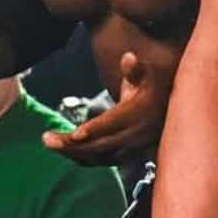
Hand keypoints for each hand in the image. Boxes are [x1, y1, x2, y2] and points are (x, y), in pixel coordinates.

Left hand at [43, 50, 168, 164]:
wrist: (171, 107)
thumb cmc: (153, 85)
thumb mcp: (148, 73)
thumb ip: (136, 68)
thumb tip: (129, 57)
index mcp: (141, 112)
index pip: (115, 123)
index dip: (95, 129)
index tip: (74, 134)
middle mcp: (138, 134)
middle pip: (102, 144)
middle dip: (72, 144)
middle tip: (46, 139)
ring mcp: (134, 148)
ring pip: (100, 156)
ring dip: (74, 153)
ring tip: (51, 143)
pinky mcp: (128, 155)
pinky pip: (103, 160)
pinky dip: (84, 157)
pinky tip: (67, 150)